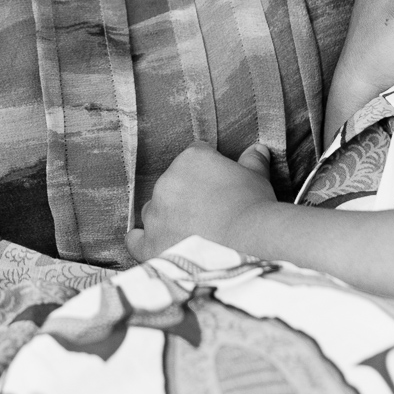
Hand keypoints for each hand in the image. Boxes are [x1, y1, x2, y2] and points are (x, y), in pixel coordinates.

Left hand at [127, 143, 277, 261]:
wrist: (250, 244)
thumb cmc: (255, 208)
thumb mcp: (257, 179)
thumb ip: (252, 161)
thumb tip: (257, 149)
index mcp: (191, 160)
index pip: (195, 157)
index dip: (209, 172)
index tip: (219, 187)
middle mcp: (166, 182)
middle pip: (172, 185)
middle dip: (188, 196)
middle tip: (211, 214)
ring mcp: (156, 214)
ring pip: (154, 210)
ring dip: (168, 218)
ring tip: (191, 233)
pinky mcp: (150, 243)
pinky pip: (136, 240)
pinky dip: (144, 241)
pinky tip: (157, 244)